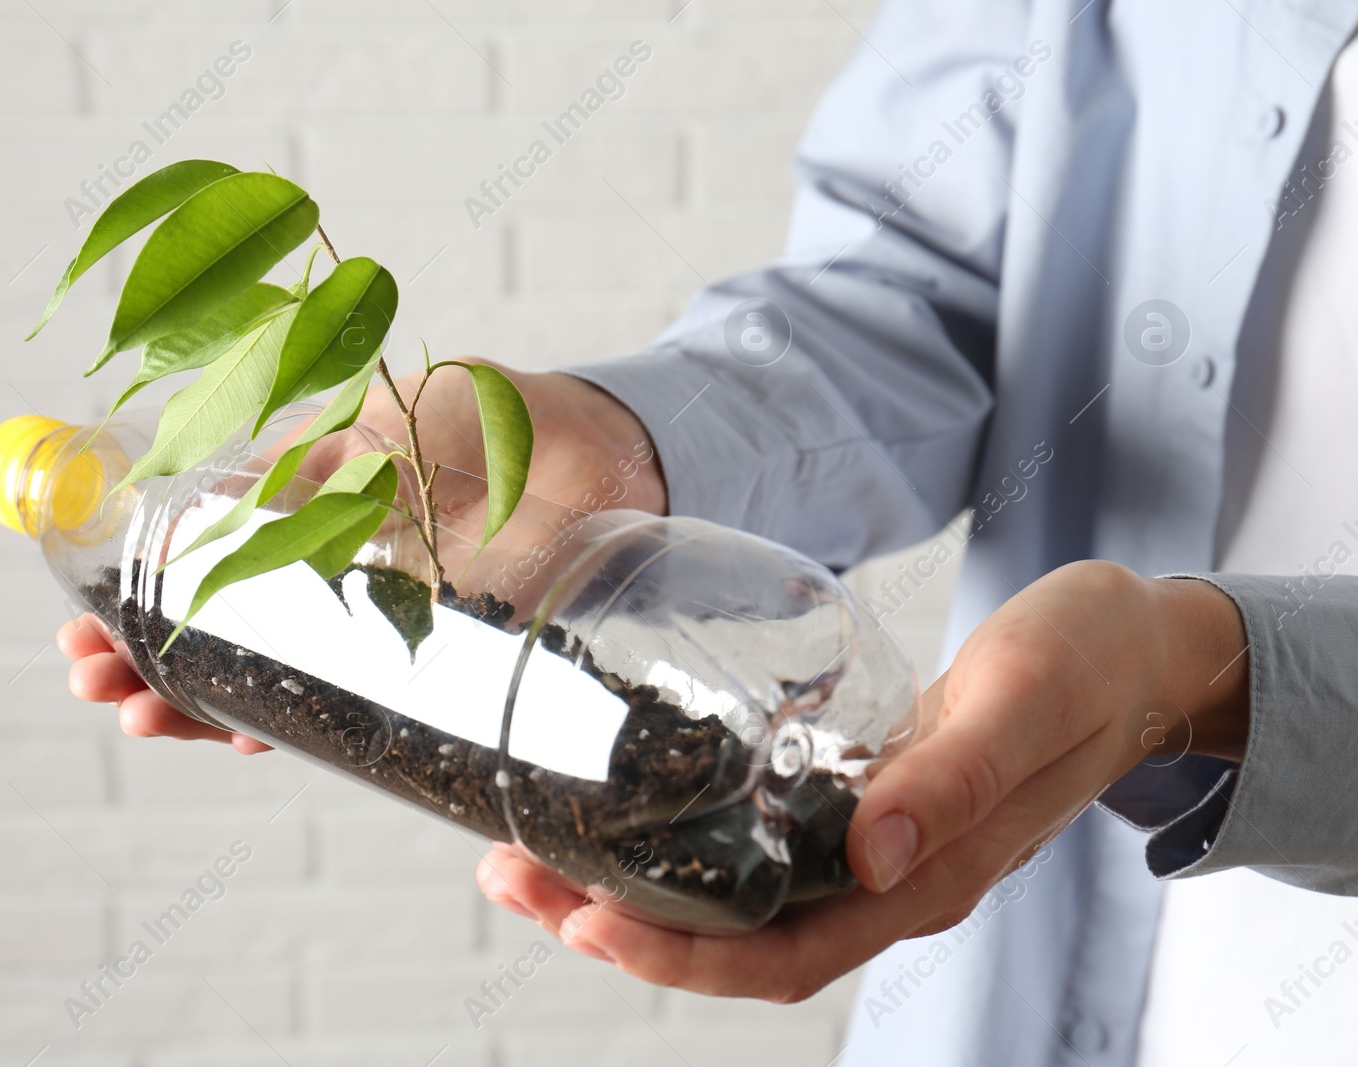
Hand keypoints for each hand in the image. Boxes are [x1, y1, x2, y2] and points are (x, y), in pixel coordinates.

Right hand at [58, 364, 664, 748]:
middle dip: (149, 668)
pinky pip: (361, 711)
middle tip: (93, 679)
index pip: (203, 581)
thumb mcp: (369, 423)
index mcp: (306, 524)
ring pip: (277, 685)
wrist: (587, 440)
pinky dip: (300, 727)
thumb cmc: (475, 415)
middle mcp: (333, 588)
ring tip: (138, 714)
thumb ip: (295, 467)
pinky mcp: (440, 663)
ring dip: (201, 707)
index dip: (141, 609)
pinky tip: (246, 736)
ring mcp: (382, 632)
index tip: (84, 626)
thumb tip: (191, 512)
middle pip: (224, 646)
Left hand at [477, 560, 1249, 1001]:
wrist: (1134, 650)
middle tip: (510, 873)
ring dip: (632, 889)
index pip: (781, 959)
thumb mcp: (1022, 701)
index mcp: (924, 879)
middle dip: (618, 926)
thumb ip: (951, 779)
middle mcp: (887, 881)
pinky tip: (629, 811)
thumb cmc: (1085, 663)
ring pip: (734, 903)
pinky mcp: (858, 804)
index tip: (583, 924)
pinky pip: (757, 850)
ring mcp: (870, 849)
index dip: (678, 958)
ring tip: (532, 850)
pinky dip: (683, 845)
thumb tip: (870, 855)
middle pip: (733, 945)